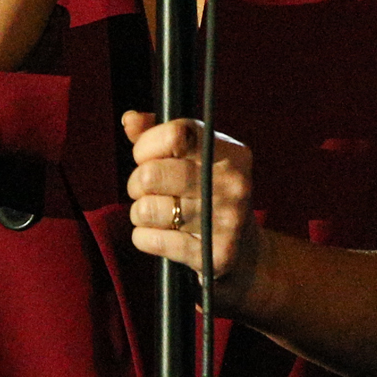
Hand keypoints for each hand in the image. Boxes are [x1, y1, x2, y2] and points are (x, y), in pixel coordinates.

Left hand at [123, 111, 267, 312]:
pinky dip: (144, 239)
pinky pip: (151, 240)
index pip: (174, 134)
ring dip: (140, 215)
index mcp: (231, 153)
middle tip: (149, 192)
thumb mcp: (194, 162)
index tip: (146, 158)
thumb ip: (159, 136)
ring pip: (145, 209)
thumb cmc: (210, 199)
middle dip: (136, 185)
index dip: (146, 146)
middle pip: (150, 174)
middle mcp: (234, 183)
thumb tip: (131, 120)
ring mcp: (227, 220)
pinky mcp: (216, 255)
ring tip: (158, 216)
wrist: (245, 256)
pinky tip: (160, 237)